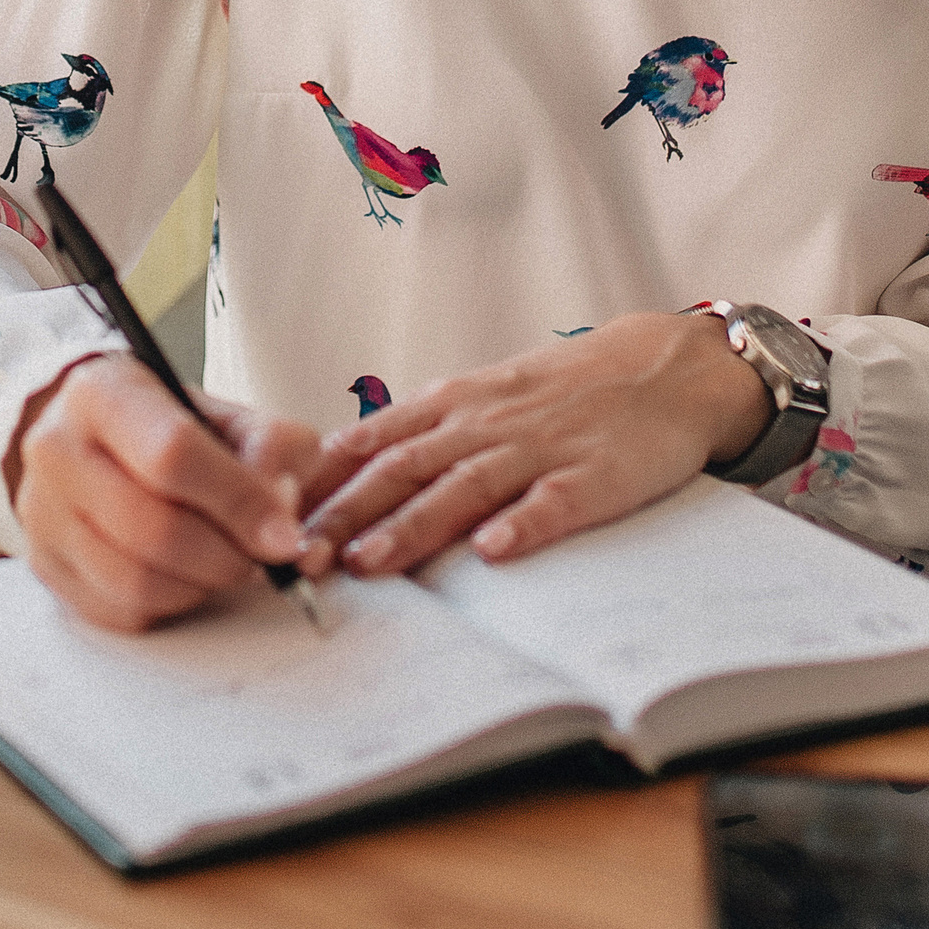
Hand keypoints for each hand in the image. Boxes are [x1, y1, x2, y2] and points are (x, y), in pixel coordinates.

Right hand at [7, 354, 332, 631]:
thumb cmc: (163, 425)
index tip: (284, 534)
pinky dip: (169, 604)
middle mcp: (57, 451)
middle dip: (227, 555)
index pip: (173, 454)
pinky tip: (185, 575)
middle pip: (154, 528)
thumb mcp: (223, 412)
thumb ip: (270, 445)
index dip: (239, 501)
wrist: (89, 436)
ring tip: (224, 561)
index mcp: (102, 393)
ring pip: (136, 581)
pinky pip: (120, 611)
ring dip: (201, 585)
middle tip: (262, 556)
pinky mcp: (45, 565)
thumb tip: (283, 507)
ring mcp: (42, 514)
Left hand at [301, 312, 771, 576]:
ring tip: (369, 562)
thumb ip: (418, 435)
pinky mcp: (593, 476)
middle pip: (402, 468)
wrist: (660, 366)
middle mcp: (483, 423)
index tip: (268, 516)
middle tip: (295, 556)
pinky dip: (523, 524)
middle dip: (345, 514)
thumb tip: (340, 474)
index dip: (319, 483)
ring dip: (413, 524)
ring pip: (463, 486)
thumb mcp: (480, 399)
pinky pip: (554, 501)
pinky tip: (493, 550)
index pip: (370, 443)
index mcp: (452, 405)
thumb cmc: (563, 392)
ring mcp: (538, 449)